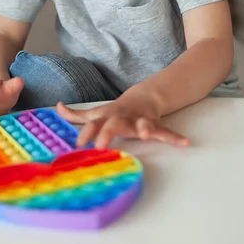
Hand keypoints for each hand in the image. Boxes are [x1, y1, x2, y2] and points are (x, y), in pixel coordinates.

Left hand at [57, 101, 189, 148]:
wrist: (144, 98)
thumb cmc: (116, 111)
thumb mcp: (96, 112)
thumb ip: (77, 115)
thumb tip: (57, 108)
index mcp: (107, 116)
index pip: (94, 123)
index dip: (86, 133)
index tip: (78, 144)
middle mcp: (123, 118)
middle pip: (114, 123)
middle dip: (108, 133)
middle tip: (101, 145)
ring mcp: (139, 120)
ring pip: (141, 124)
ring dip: (144, 128)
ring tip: (146, 133)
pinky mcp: (155, 124)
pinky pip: (165, 131)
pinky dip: (175, 137)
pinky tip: (185, 143)